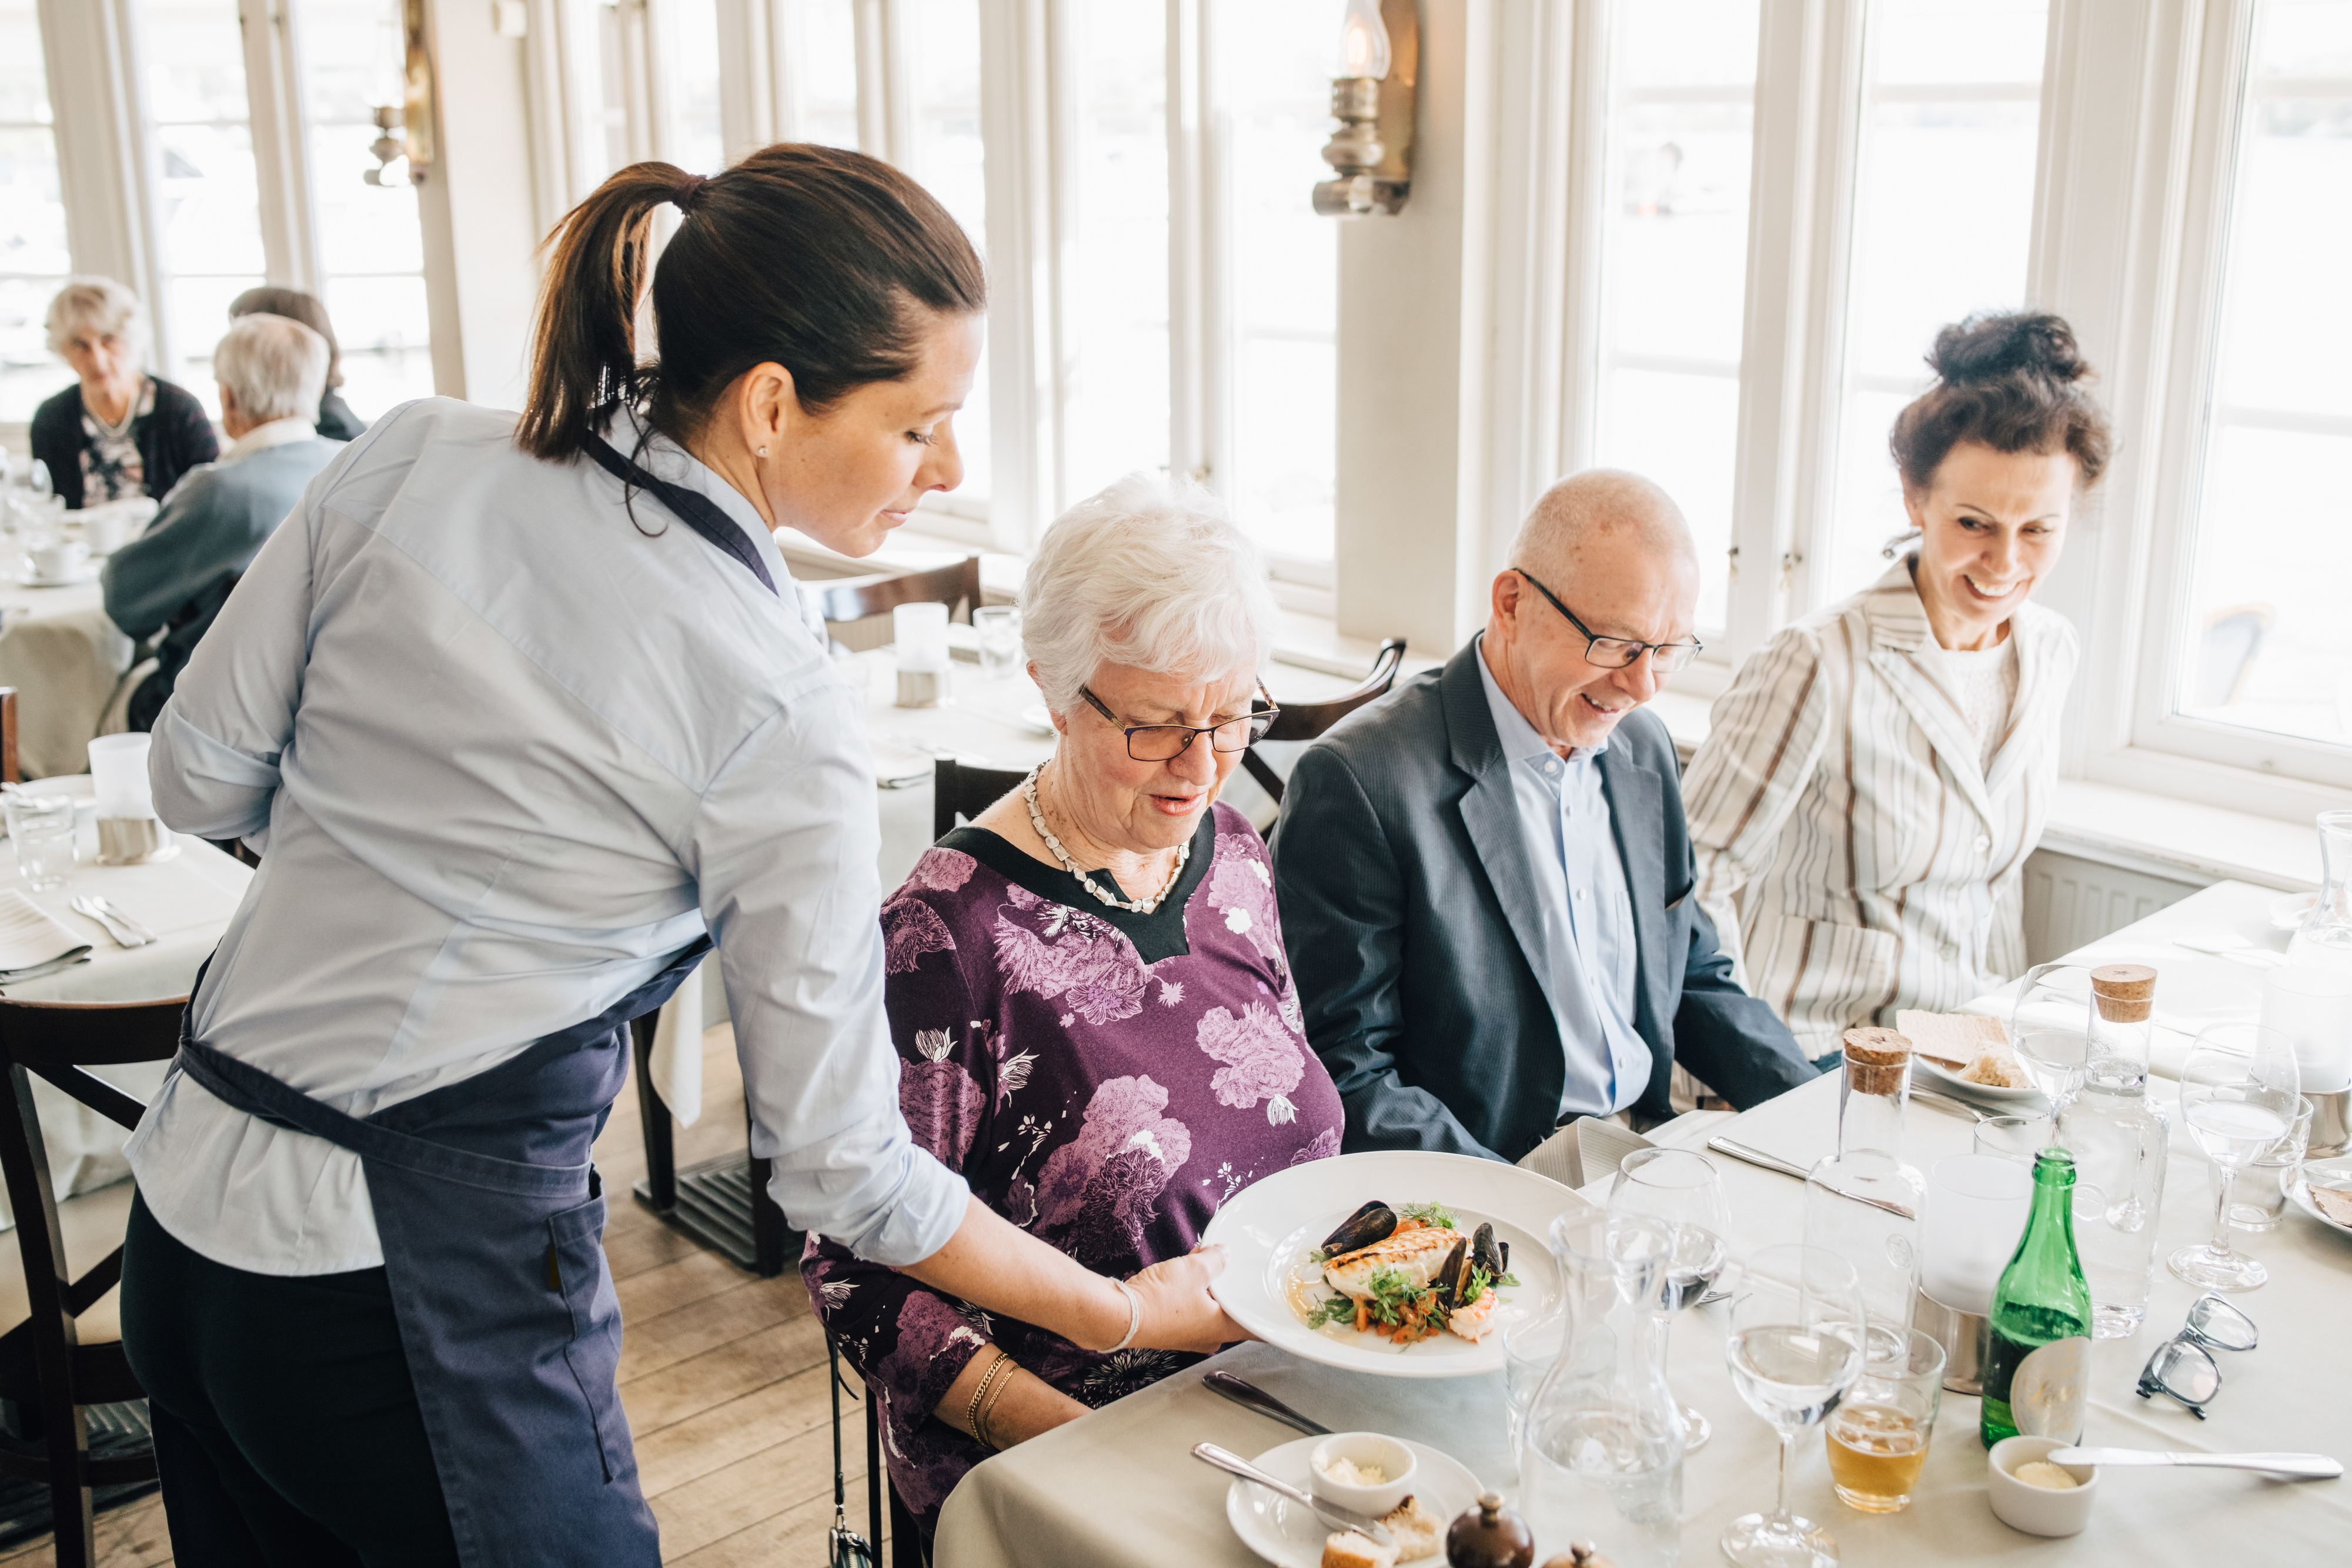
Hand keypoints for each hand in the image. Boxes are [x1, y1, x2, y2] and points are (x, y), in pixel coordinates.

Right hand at [1122, 1243, 1253, 1354]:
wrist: (1122, 1315)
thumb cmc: (1159, 1301)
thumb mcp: (1194, 1269)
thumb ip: (1215, 1260)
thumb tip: (1223, 1254)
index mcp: (1222, 1329)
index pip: (1255, 1326)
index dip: (1264, 1312)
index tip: (1272, 1303)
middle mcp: (1207, 1337)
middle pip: (1229, 1311)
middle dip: (1228, 1286)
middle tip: (1229, 1266)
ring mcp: (1188, 1335)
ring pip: (1207, 1307)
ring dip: (1207, 1285)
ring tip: (1203, 1260)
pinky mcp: (1171, 1328)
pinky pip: (1189, 1307)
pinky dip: (1191, 1291)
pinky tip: (1185, 1270)